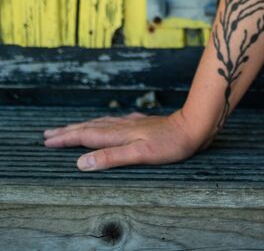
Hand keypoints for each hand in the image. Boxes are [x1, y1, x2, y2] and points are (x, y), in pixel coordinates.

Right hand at [42, 106, 210, 170]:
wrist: (194, 125)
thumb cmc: (170, 144)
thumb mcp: (139, 154)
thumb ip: (110, 157)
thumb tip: (80, 162)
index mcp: (118, 134)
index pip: (85, 136)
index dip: (65, 139)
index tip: (47, 141)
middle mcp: (122, 126)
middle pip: (89, 127)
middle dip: (68, 131)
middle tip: (48, 134)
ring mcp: (133, 123)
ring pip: (101, 123)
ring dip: (82, 126)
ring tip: (70, 128)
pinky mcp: (142, 124)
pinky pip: (115, 123)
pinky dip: (103, 124)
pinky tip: (109, 123)